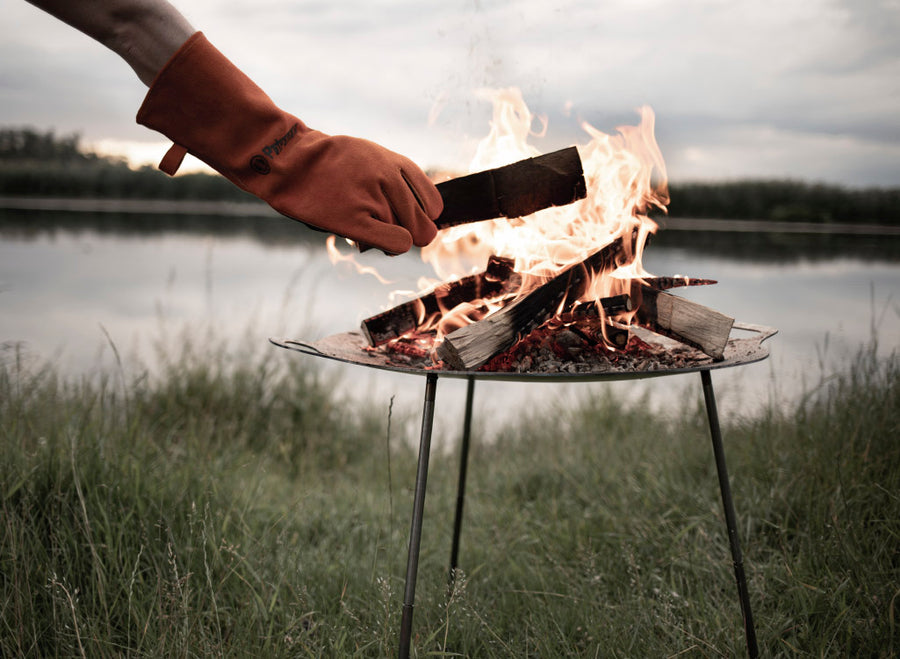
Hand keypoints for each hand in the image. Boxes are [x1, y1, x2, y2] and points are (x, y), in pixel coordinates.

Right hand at [138, 32, 441, 253]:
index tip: (403, 219)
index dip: (421, 218)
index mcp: (397, 165)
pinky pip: (396, 243)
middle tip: (379, 227)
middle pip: (423, 228)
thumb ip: (397, 180)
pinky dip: (390, 246)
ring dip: (386, 238)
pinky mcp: (356, 219)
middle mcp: (392, 180)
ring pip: (407, 238)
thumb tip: (423, 215)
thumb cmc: (327, 164)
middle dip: (406, 233)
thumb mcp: (370, 156)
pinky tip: (367, 238)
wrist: (287, 161)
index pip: (435, 205)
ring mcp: (375, 199)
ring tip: (356, 220)